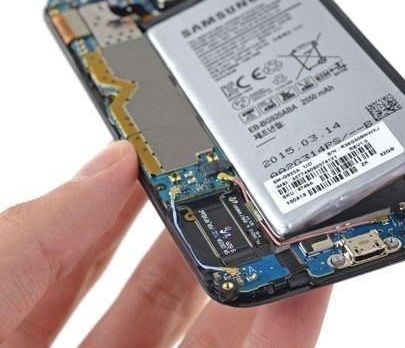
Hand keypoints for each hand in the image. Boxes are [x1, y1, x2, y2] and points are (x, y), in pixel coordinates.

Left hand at [0, 142, 329, 346]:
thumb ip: (29, 238)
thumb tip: (110, 163)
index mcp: (15, 330)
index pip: (77, 248)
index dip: (122, 192)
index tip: (166, 143)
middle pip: (157, 288)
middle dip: (201, 226)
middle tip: (239, 175)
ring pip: (218, 331)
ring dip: (257, 274)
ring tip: (290, 222)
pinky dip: (290, 331)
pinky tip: (308, 289)